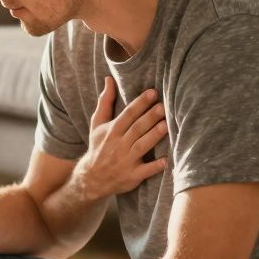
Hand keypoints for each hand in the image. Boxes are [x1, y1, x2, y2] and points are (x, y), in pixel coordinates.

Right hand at [76, 77, 167, 198]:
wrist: (92, 178)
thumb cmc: (98, 147)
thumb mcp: (97, 124)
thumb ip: (105, 102)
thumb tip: (109, 79)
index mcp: (111, 131)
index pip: (127, 115)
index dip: (140, 103)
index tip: (153, 93)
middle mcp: (118, 145)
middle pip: (136, 129)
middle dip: (150, 117)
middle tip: (163, 107)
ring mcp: (125, 161)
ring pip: (141, 146)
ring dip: (154, 136)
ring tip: (166, 125)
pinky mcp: (132, 176)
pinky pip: (145, 171)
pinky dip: (155, 167)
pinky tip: (166, 160)